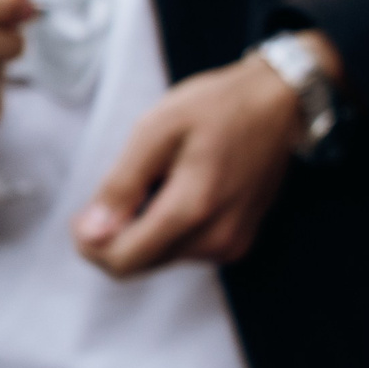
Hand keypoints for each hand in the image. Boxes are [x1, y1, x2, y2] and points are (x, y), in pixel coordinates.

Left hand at [71, 33, 338, 277]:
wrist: (280, 103)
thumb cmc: (218, 106)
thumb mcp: (157, 129)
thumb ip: (121, 184)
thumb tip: (90, 233)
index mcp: (193, 209)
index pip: (121, 261)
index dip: (91, 241)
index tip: (88, 209)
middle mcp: (216, 239)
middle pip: (138, 263)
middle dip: (117, 234)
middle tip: (125, 186)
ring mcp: (232, 243)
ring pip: (160, 257)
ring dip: (144, 228)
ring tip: (162, 180)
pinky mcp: (239, 241)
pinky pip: (185, 249)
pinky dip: (170, 227)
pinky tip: (183, 189)